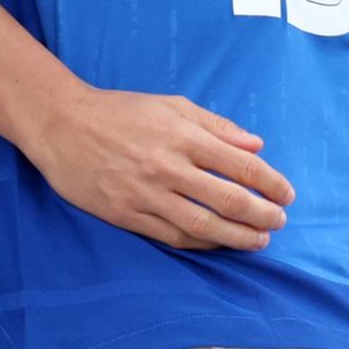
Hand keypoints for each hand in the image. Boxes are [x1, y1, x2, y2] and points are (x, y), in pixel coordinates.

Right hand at [19, 80, 294, 251]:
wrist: (61, 125)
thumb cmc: (120, 112)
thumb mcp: (171, 105)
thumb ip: (217, 126)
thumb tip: (257, 146)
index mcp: (183, 136)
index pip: (242, 166)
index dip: (271, 183)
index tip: (287, 194)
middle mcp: (168, 167)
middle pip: (229, 200)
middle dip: (263, 215)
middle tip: (280, 222)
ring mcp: (147, 194)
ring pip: (204, 225)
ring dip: (238, 237)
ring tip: (259, 241)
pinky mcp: (127, 214)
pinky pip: (173, 235)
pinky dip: (202, 243)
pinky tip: (218, 243)